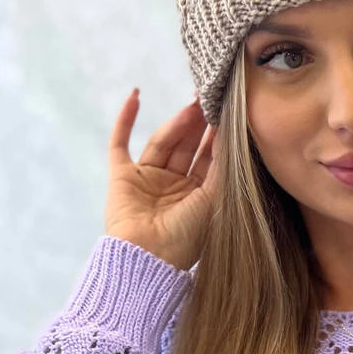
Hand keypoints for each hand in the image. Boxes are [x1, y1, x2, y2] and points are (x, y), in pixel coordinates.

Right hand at [105, 90, 218, 271]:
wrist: (148, 258)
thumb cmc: (185, 238)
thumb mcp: (213, 200)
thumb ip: (221, 167)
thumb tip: (231, 135)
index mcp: (197, 197)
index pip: (209, 159)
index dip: (217, 136)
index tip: (230, 112)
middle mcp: (173, 187)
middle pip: (187, 147)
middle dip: (199, 124)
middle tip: (212, 99)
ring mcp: (146, 180)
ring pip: (163, 143)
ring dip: (177, 123)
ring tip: (193, 103)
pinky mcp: (121, 177)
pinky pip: (120, 143)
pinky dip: (125, 120)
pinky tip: (135, 95)